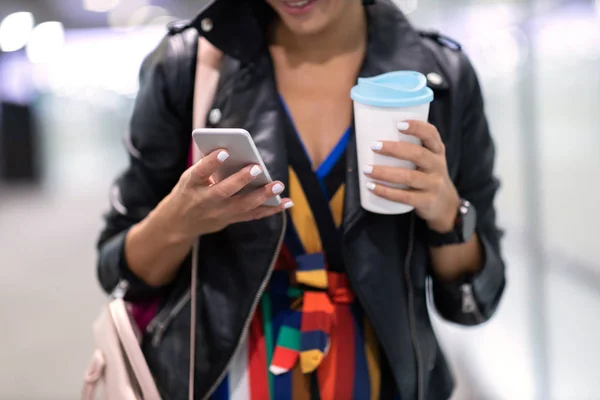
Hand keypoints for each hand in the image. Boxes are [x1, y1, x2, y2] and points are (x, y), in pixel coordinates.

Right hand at [156, 149, 292, 241]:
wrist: (180, 222)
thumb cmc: (189, 190)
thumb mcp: (190, 177)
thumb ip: (209, 166)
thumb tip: (235, 150)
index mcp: (191, 184)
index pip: (200, 172)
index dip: (211, 162)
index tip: (224, 151)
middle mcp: (205, 200)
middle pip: (224, 191)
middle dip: (241, 180)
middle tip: (257, 167)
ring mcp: (219, 213)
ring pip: (242, 206)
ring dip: (262, 196)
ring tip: (278, 185)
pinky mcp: (231, 220)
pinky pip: (253, 215)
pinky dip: (271, 210)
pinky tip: (287, 202)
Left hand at [364, 120, 459, 232]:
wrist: (445, 204)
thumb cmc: (428, 174)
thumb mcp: (429, 158)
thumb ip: (412, 146)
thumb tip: (374, 133)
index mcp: (437, 150)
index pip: (431, 134)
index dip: (417, 127)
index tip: (398, 124)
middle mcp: (437, 165)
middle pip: (418, 154)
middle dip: (394, 149)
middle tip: (373, 146)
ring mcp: (433, 184)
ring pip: (408, 177)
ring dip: (385, 173)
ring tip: (366, 169)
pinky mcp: (426, 201)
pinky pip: (405, 197)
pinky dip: (386, 192)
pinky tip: (372, 187)